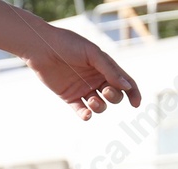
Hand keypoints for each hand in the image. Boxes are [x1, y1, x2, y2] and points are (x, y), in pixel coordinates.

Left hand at [23, 25, 140, 119]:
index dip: (133, 93)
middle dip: (114, 97)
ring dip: (100, 106)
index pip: (124, 82)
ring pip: (100, 106)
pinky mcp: (70, 98)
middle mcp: (96, 79)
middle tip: (105, 91)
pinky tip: (86, 114)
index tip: (136, 103)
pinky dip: (86, 115)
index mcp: (105, 67)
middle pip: (114, 96)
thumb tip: (126, 86)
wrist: (41, 48)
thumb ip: (109, 70)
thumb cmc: (67, 45)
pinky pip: (82, 111)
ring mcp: (83, 89)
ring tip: (92, 100)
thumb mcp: (92, 54)